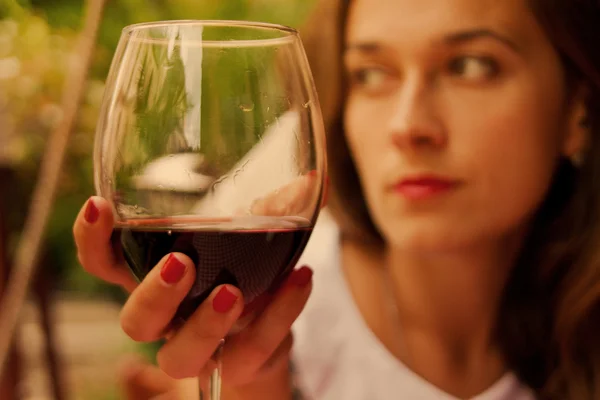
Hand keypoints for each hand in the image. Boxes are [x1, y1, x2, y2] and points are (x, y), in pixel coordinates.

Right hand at [73, 185, 317, 390]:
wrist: (268, 333)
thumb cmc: (243, 272)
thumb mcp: (250, 237)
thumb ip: (272, 209)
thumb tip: (311, 181)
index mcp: (155, 278)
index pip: (106, 264)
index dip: (92, 240)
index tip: (99, 204)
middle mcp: (169, 318)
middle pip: (135, 321)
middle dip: (154, 294)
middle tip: (180, 264)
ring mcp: (201, 348)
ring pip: (180, 356)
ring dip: (206, 323)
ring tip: (233, 292)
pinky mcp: (239, 365)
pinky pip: (254, 350)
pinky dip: (280, 314)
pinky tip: (301, 278)